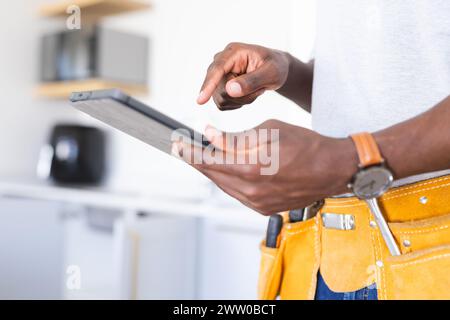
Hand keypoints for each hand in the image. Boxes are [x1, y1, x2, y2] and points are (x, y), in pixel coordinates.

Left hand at [172, 120, 356, 214]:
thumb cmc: (306, 145)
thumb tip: (211, 136)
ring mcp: (257, 202)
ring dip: (212, 171)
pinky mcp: (263, 208)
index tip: (177, 145)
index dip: (189, 152)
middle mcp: (251, 190)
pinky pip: (236, 193)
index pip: (209, 161)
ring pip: (223, 186)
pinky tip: (226, 169)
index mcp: (252, 168)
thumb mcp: (269, 131)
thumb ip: (236, 138)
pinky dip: (228, 180)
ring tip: (204, 157)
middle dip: (197, 161)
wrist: (332, 169)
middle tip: (184, 149)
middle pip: (212, 175)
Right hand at [197, 43, 290, 109]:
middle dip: (240, 96)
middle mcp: (222, 61)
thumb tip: (230, 90)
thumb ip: (252, 81)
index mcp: (233, 52)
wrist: (276, 69)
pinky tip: (248, 94)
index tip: (200, 101)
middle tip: (260, 90)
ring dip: (241, 101)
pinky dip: (237, 104)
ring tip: (255, 90)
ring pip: (221, 99)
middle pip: (219, 89)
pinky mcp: (219, 85)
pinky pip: (223, 104)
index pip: (216, 69)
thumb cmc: (276, 67)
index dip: (208, 85)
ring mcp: (219, 74)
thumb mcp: (271, 73)